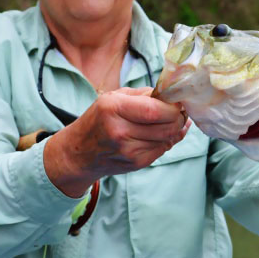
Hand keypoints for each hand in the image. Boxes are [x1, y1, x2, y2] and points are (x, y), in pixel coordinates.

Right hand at [44, 87, 189, 196]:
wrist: (79, 153)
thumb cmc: (99, 119)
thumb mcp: (115, 97)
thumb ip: (145, 94)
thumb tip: (174, 97)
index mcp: (113, 109)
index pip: (155, 110)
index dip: (173, 107)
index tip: (177, 101)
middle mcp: (120, 131)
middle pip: (166, 126)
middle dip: (179, 118)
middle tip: (179, 111)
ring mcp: (128, 151)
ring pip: (168, 138)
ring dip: (175, 129)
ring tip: (171, 121)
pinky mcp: (136, 163)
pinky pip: (162, 149)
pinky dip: (168, 140)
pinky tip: (161, 133)